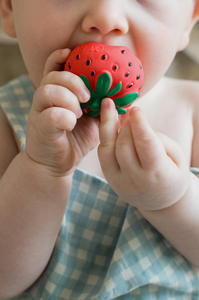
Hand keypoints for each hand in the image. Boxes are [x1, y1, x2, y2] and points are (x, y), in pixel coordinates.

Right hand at [25, 49, 98, 175]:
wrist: (58, 164)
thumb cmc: (76, 140)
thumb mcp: (95, 123)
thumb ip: (105, 109)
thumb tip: (127, 101)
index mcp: (59, 93)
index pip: (55, 68)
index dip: (60, 57)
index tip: (71, 53)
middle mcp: (46, 99)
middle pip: (52, 76)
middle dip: (72, 81)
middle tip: (87, 97)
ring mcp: (39, 112)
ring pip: (47, 91)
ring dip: (68, 98)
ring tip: (80, 112)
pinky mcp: (39, 127)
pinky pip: (48, 114)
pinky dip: (63, 116)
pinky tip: (71, 124)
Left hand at [98, 99, 189, 209]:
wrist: (161, 201)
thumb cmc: (172, 174)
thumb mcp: (177, 157)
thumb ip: (159, 140)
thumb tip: (136, 124)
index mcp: (157, 173)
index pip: (146, 144)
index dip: (140, 124)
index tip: (135, 108)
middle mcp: (135, 179)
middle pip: (124, 145)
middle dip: (125, 124)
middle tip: (127, 111)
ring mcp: (119, 180)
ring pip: (107, 150)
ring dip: (106, 126)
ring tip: (106, 106)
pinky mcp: (110, 179)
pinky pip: (103, 155)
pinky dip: (105, 138)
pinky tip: (109, 125)